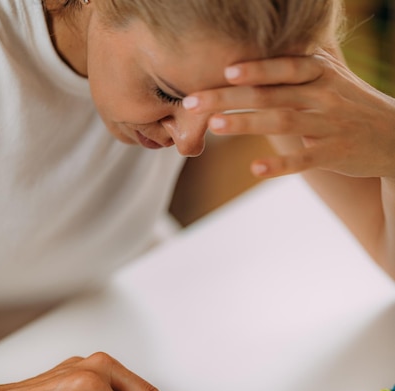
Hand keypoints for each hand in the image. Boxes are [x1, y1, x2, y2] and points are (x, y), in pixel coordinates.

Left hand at [183, 49, 394, 179]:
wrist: (392, 136)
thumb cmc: (350, 104)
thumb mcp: (332, 77)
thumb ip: (300, 64)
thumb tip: (267, 44)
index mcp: (320, 73)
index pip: (284, 67)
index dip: (255, 69)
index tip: (224, 70)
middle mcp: (323, 95)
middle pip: (270, 95)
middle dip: (228, 98)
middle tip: (192, 102)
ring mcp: (328, 125)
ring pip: (281, 123)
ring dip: (245, 124)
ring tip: (214, 126)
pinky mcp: (332, 154)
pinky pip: (302, 159)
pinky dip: (279, 165)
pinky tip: (254, 169)